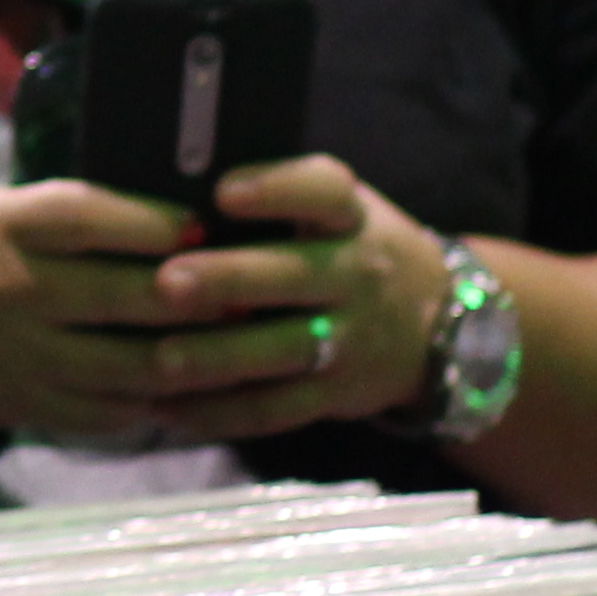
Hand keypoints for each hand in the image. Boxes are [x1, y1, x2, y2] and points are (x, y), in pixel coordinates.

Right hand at [0, 179, 226, 438]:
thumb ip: (71, 216)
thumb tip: (177, 225)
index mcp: (3, 226)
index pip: (91, 218)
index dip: (157, 225)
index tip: (201, 227)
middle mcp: (10, 288)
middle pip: (127, 296)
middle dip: (198, 296)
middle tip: (246, 292)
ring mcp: (18, 354)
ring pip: (131, 366)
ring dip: (194, 359)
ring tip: (236, 348)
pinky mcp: (23, 404)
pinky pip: (108, 412)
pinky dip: (152, 401)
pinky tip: (181, 387)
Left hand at [125, 156, 455, 437]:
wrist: (440, 324)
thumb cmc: (353, 249)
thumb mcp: (341, 209)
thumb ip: (281, 195)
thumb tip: (178, 182)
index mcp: (349, 217)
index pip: (324, 191)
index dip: (276, 189)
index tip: (223, 192)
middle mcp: (355, 274)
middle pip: (293, 275)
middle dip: (227, 280)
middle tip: (166, 283)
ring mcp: (350, 340)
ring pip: (279, 351)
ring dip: (216, 358)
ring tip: (156, 360)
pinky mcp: (336, 395)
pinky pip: (274, 409)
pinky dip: (218, 413)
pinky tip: (165, 407)